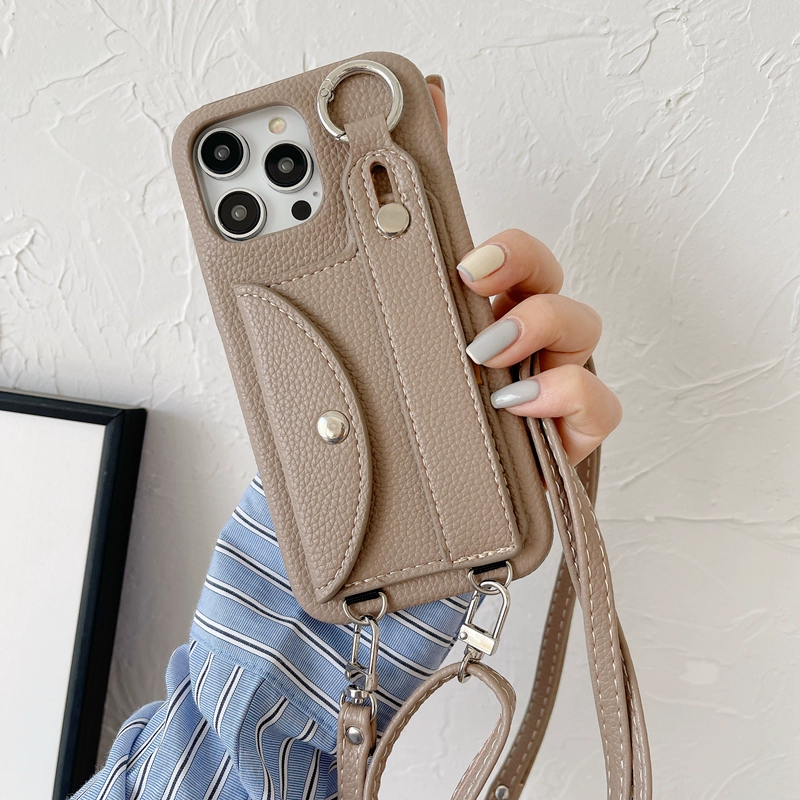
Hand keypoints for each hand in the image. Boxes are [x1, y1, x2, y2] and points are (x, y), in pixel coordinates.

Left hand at [427, 78, 621, 465]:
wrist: (404, 485)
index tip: (469, 263)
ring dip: (548, 346)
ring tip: (495, 373)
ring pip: (587, 343)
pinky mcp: (566, 437)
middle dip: (526, 294)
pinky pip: (600, 412)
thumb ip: (407, 227)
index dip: (508, 252)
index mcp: (483, 311)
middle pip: (557, 293)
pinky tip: (523, 410)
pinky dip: (571, 405)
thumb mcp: (388, 322)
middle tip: (476, 314)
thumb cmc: (407, 400)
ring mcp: (551, 386)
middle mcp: (525, 341)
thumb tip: (430, 102)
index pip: (518, 260)